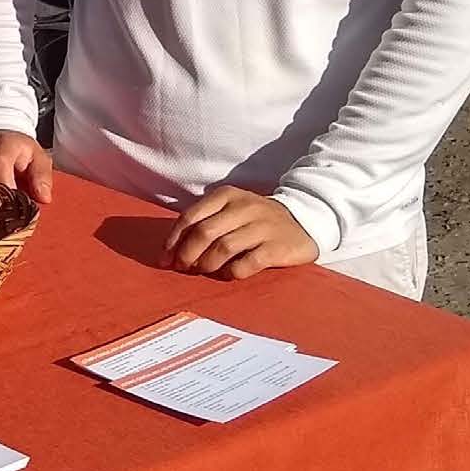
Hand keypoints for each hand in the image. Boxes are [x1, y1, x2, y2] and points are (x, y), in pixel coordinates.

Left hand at [164, 186, 318, 277]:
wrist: (304, 221)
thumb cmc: (256, 220)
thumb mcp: (230, 211)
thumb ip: (203, 224)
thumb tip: (170, 253)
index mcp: (227, 195)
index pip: (190, 216)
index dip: (173, 240)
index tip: (165, 258)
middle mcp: (244, 207)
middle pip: (204, 233)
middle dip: (187, 254)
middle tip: (182, 268)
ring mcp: (262, 227)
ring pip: (222, 248)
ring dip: (207, 264)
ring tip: (204, 271)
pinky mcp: (276, 247)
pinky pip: (246, 263)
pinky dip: (231, 272)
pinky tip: (228, 274)